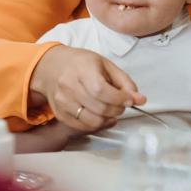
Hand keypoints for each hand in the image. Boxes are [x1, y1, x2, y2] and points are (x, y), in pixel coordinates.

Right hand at [29, 45, 145, 132]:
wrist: (51, 67)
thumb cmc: (80, 64)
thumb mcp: (105, 64)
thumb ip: (124, 82)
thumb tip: (139, 99)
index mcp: (81, 69)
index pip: (101, 91)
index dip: (119, 99)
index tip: (129, 100)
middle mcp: (69, 86)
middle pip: (99, 108)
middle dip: (117, 109)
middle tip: (121, 104)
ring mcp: (62, 102)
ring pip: (92, 121)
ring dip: (108, 119)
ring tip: (111, 109)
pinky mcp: (60, 114)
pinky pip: (83, 127)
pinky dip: (96, 124)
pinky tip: (100, 115)